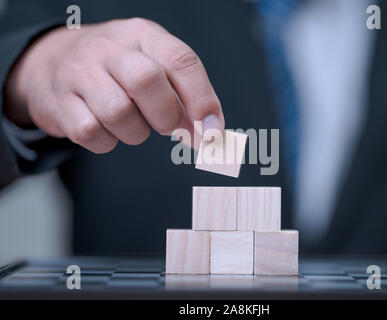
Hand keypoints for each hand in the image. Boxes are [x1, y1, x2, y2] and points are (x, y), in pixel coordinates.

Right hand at [3, 18, 224, 152]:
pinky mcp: (59, 101)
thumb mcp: (154, 67)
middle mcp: (109, 47)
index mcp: (143, 35)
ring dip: (135, 132)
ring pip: (118, 112)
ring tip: (130, 123)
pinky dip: (106, 141)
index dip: (203, 100)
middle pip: (147, 81)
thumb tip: (211, 136)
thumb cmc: (118, 71)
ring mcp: (79, 72)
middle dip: (166, 115)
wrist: (54, 63)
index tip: (214, 133)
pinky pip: (91, 132)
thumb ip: (185, 98)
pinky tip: (105, 129)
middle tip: (165, 124)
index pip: (182, 61)